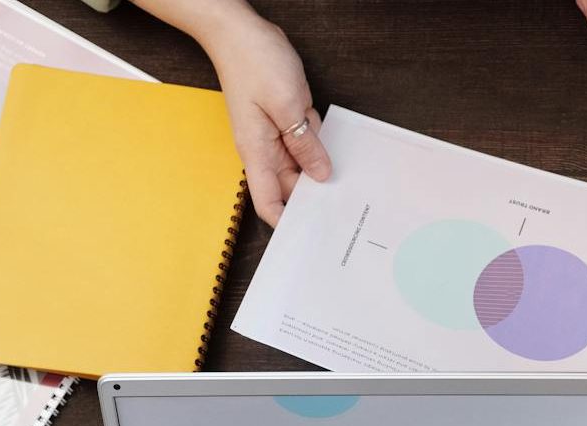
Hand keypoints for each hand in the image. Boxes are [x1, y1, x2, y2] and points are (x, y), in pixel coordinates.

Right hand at [197, 8, 331, 224]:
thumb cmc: (253, 62)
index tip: (311, 235)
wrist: (239, 29)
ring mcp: (275, 134)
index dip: (286, 222)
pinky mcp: (286, 120)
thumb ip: (305, 143)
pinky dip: (320, 143)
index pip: (268, 202)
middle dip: (315, 197)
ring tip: (347, 183)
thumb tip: (321, 174)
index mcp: (256, 152)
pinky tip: (335, 144)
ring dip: (321, 168)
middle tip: (346, 212)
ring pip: (304, 164)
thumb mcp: (287, 105)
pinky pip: (308, 140)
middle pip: (292, 187)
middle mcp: (265, 148)